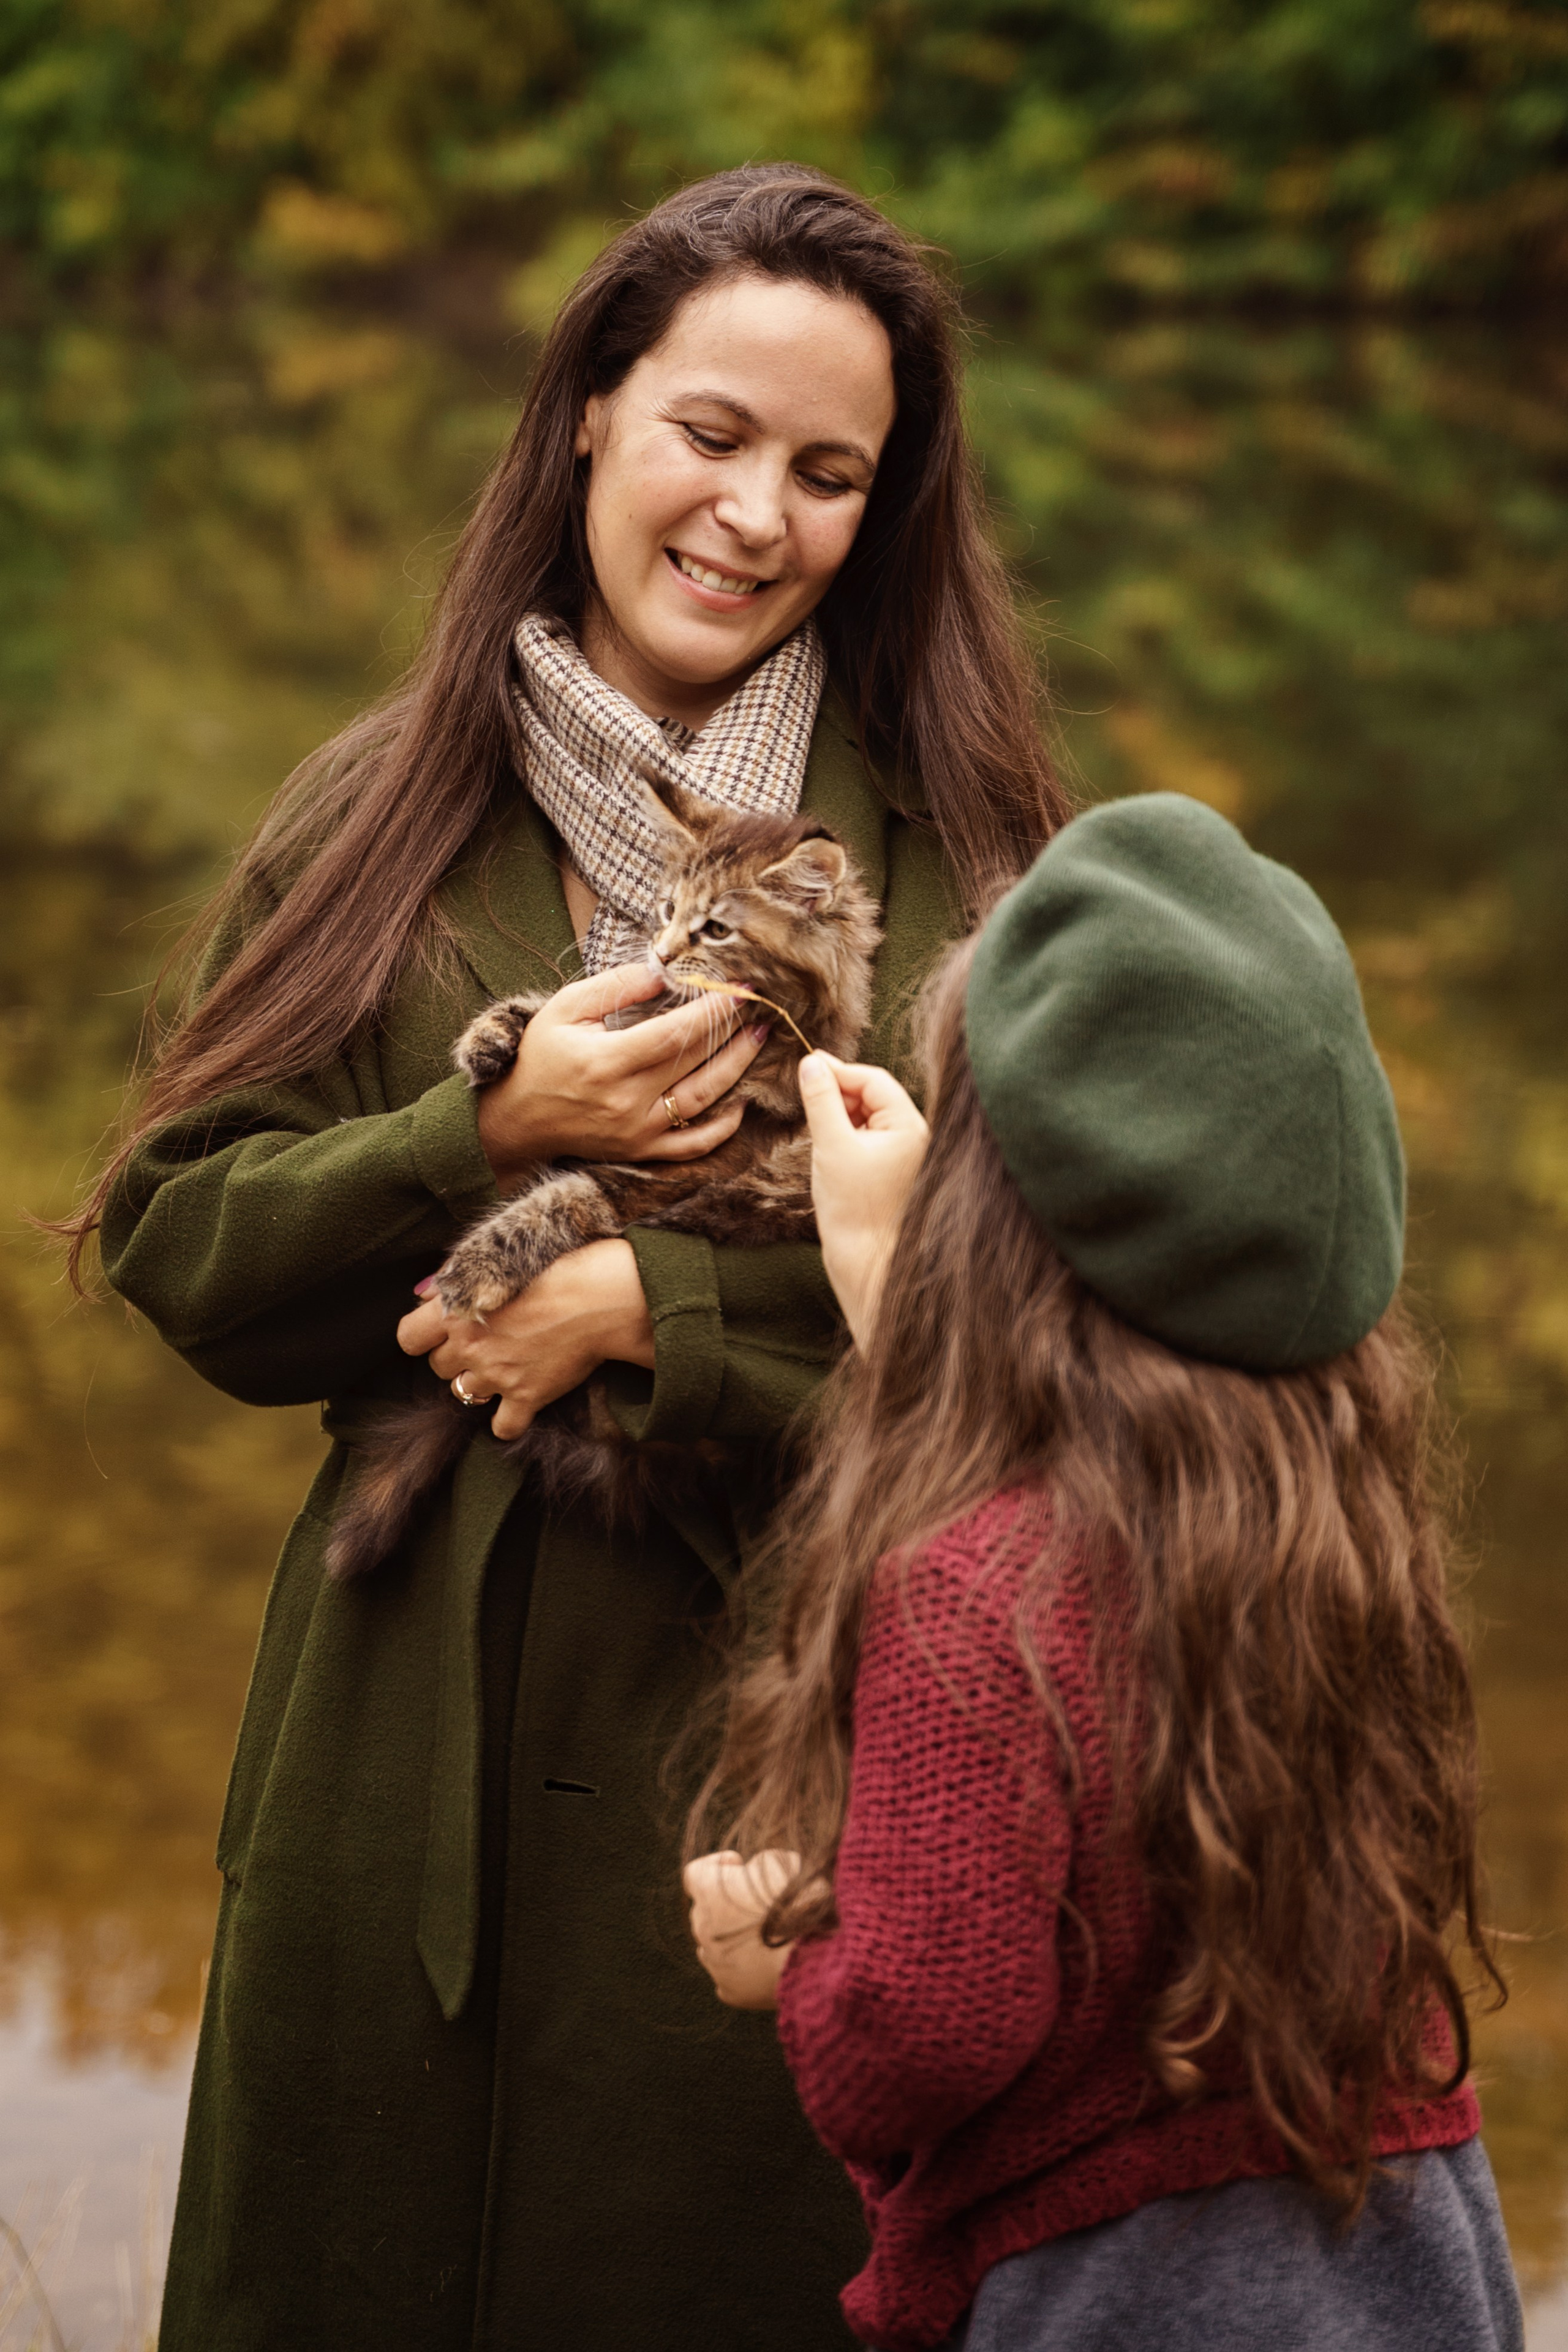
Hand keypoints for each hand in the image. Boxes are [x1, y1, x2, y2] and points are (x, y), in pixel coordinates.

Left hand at [396, 1238, 654, 1438]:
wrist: (599, 1297)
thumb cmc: (552, 1269)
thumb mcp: (495, 1261)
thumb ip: (452, 1279)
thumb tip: (423, 1296)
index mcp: (455, 1309)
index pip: (408, 1338)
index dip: (421, 1337)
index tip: (440, 1332)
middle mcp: (469, 1345)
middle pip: (438, 1367)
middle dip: (456, 1357)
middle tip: (485, 1342)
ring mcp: (496, 1374)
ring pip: (463, 1394)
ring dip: (480, 1382)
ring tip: (504, 1363)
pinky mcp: (526, 1396)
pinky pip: (502, 1427)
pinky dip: (508, 1419)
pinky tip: (519, 1401)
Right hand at [476, 960, 768, 1185]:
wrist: (515, 1120)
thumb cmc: (540, 1056)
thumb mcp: (565, 1008)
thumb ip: (616, 987)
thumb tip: (665, 973)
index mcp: (607, 1062)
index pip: (676, 1032)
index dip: (713, 1009)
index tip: (740, 987)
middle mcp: (627, 1101)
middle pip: (696, 1063)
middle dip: (733, 1031)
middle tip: (759, 1005)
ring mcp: (638, 1131)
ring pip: (703, 1101)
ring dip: (738, 1069)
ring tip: (758, 1039)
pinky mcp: (642, 1151)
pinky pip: (693, 1146)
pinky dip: (722, 1127)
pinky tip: (741, 1101)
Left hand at [683, 1850, 804, 2010]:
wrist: (816, 1954)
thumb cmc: (799, 1901)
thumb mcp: (779, 1862)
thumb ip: (754, 1864)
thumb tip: (749, 1875)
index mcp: (709, 1892)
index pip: (694, 1874)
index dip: (716, 1866)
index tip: (739, 1866)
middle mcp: (702, 1928)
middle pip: (705, 1911)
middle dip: (726, 1904)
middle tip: (760, 1903)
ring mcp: (714, 1963)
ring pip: (713, 1946)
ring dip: (730, 1937)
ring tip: (766, 1935)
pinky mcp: (730, 1991)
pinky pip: (728, 1976)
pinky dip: (743, 1969)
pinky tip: (768, 1963)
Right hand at [797, 1054, 929, 1348]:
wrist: (866, 1264)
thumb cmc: (853, 1209)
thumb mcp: (831, 1145)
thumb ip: (821, 1100)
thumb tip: (810, 1063)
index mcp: (910, 1126)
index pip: (874, 1079)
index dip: (839, 1070)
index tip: (806, 1066)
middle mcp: (914, 1137)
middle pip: (874, 1095)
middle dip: (839, 1091)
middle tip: (804, 1090)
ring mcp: (904, 1155)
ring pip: (868, 1117)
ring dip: (840, 1113)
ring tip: (814, 1124)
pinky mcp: (891, 1172)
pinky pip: (867, 1139)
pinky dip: (845, 1134)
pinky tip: (826, 1145)